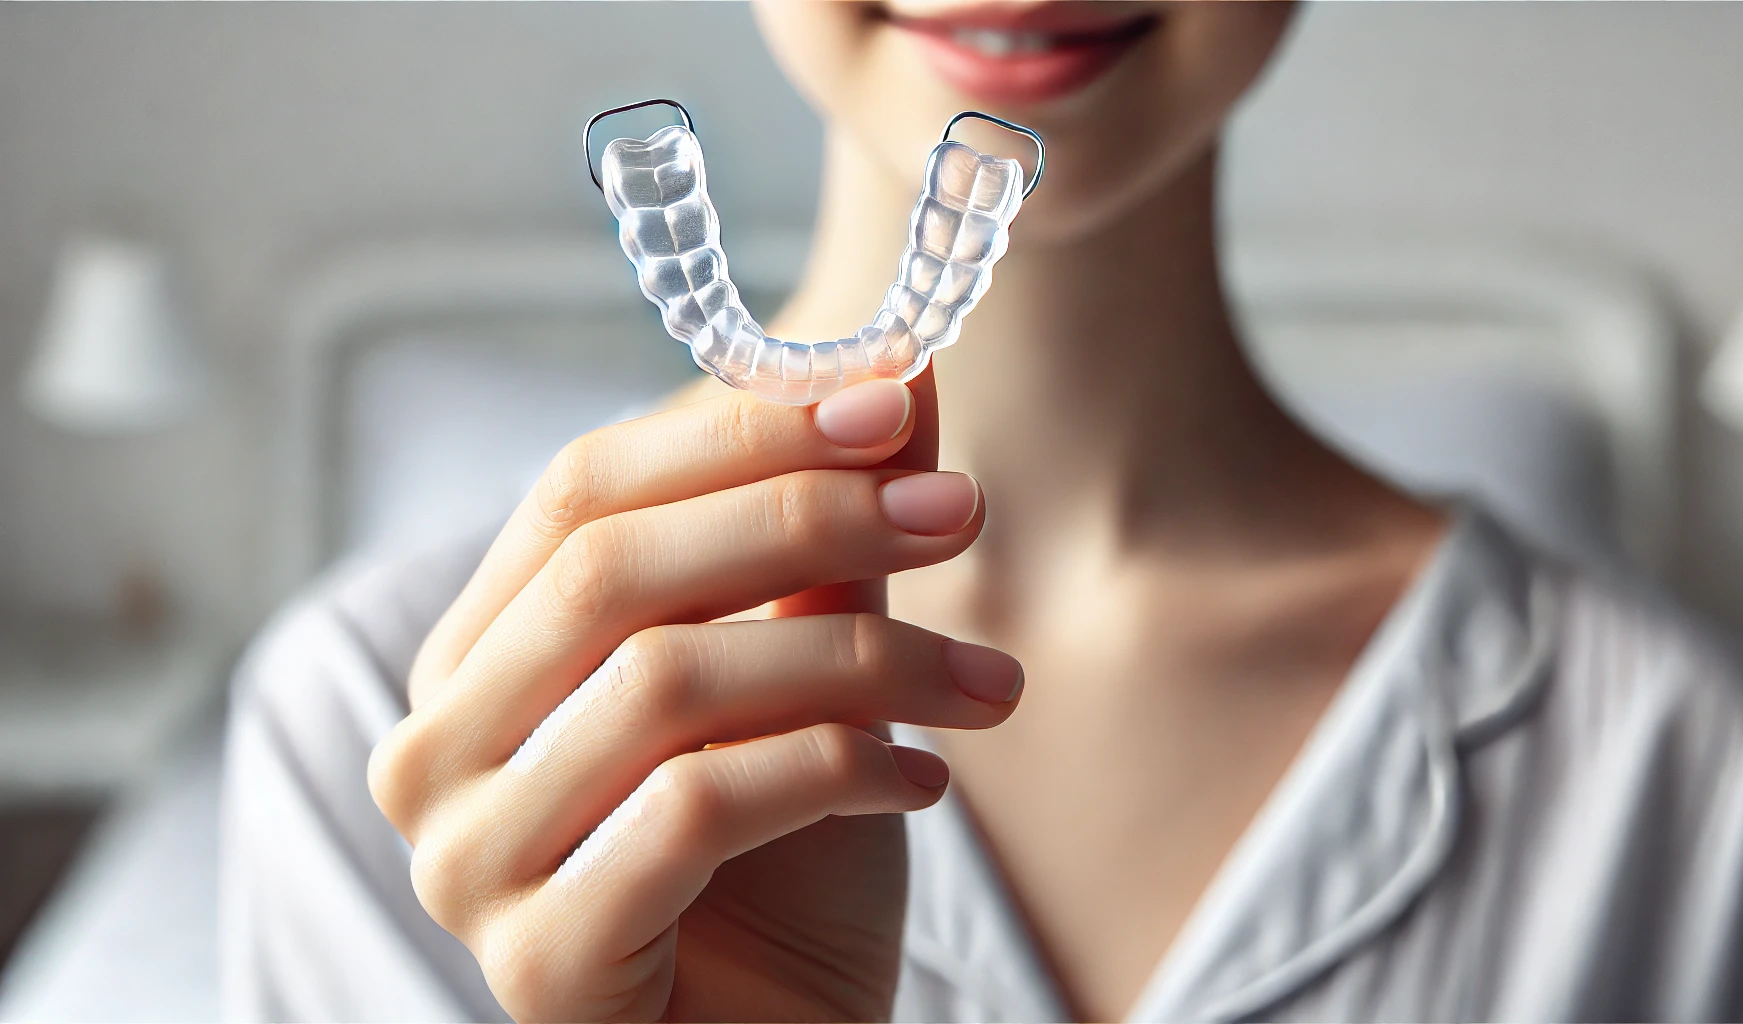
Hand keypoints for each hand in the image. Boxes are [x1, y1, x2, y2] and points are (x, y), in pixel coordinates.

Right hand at [367, 372, 1022, 1021]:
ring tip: (988, 686)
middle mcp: (435, 750)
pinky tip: (924, 785)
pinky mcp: (539, 961)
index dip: (739, 430)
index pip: (582, 492)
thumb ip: (827, 540)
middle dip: (806, 517)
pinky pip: (695, 809)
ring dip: (862, 662)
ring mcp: (468, 862)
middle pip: (612, 571)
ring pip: (665, 684)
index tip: (896, 397)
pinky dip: (836, 771)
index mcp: (477, 659)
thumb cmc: (781, 871)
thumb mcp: (807, 679)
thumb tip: (901, 373)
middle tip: (957, 511)